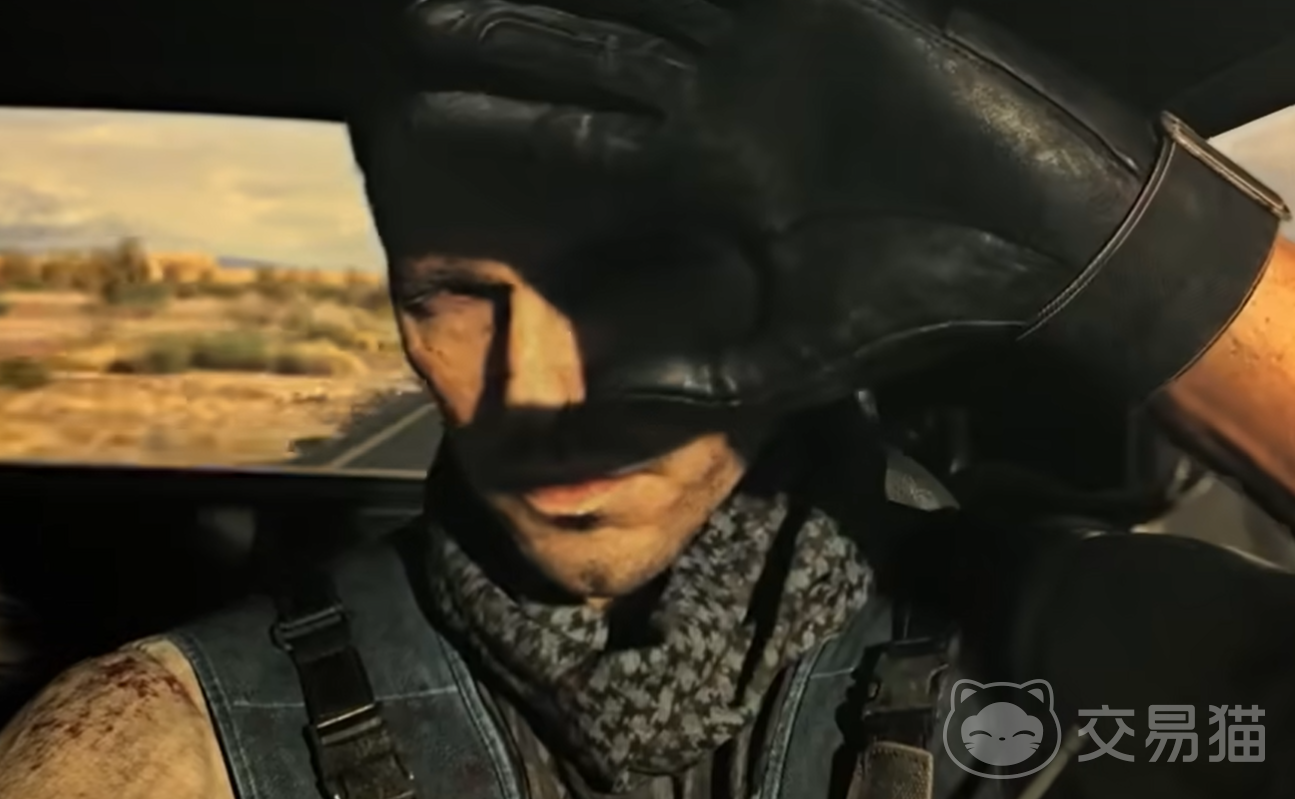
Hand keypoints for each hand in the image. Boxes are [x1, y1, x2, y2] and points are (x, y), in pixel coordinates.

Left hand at [352, 0, 1285, 412]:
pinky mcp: (835, 12)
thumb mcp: (793, 354)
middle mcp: (724, 100)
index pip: (577, 136)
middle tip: (416, 15)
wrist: (1043, 243)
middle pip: (590, 47)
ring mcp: (775, 48)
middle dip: (505, 29)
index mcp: (704, 173)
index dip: (499, 119)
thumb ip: (696, 379)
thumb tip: (600, 400)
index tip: (415, 109)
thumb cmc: (920, 296)